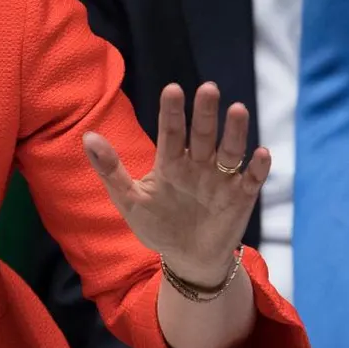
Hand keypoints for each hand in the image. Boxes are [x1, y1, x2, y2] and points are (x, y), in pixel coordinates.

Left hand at [84, 82, 269, 286]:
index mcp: (171, 161)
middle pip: (202, 134)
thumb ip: (110, 169)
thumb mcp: (129, 200)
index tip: (172, 89)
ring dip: (235, 132)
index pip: (171, 132)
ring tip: (238, 110)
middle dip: (205, 112)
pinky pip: (251, 179)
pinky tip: (261, 153)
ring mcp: (221, 179)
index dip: (172, 112)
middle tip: (208, 88)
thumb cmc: (156, 225)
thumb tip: (87, 137)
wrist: (187, 259)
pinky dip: (257, 167)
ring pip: (230, 150)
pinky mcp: (241, 197)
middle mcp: (198, 163)